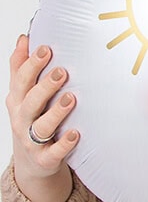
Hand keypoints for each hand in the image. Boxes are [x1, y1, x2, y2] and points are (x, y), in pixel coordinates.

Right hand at [6, 35, 79, 201]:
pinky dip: (64, 144)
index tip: (46, 49)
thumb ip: (21, 68)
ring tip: (71, 98)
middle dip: (45, 86)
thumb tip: (23, 38)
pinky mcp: (45, 159)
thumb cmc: (31, 120)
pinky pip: (54, 153)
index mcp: (18, 100)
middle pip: (30, 101)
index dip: (32, 64)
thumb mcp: (23, 95)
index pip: (21, 80)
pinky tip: (75, 134)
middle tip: (62, 71)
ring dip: (56, 112)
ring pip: (41, 126)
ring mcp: (32, 141)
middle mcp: (23, 119)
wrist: (32, 163)